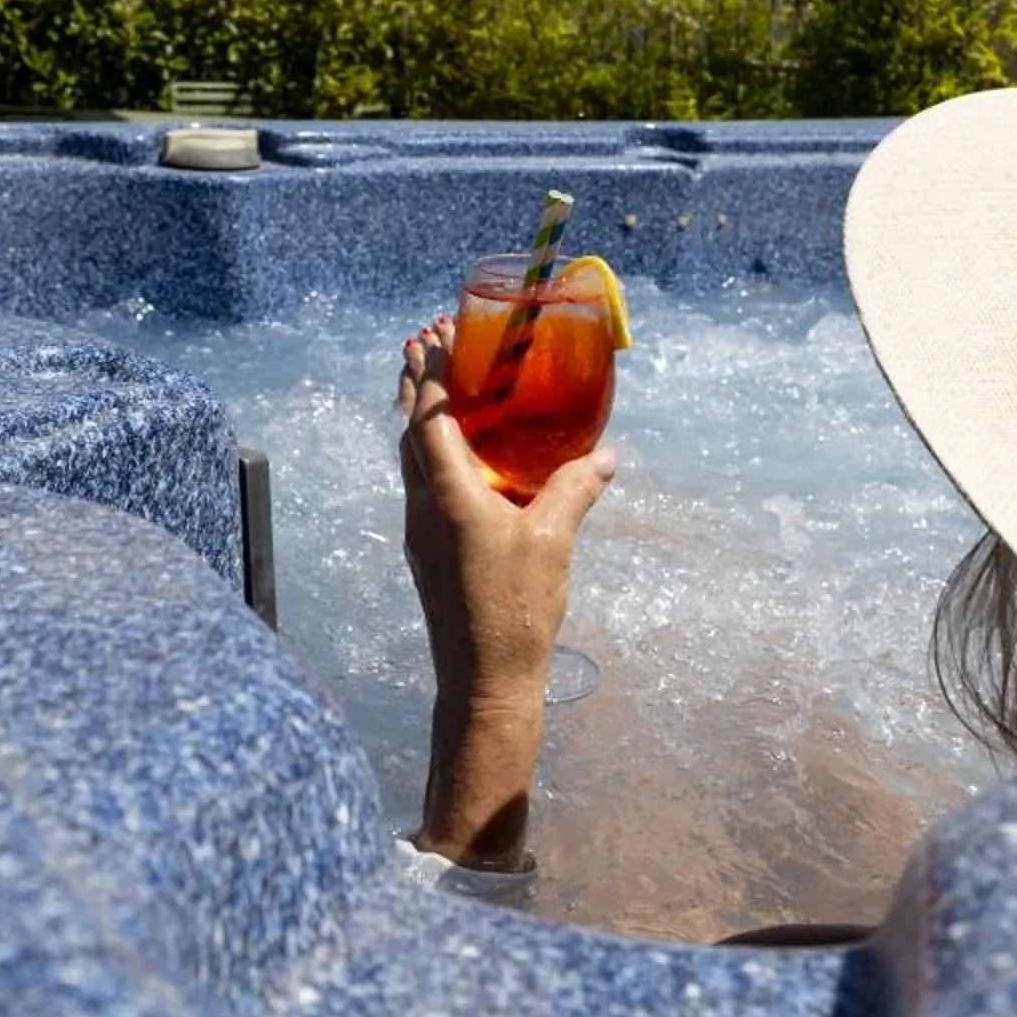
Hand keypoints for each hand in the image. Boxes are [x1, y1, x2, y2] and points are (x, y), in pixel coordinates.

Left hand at [396, 314, 614, 866]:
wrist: (483, 682)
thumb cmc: (516, 610)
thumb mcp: (554, 543)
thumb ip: (575, 490)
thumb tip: (606, 454)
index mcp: (447, 496)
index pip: (429, 418)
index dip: (431, 374)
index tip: (435, 335)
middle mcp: (423, 507)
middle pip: (410, 432)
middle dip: (417, 386)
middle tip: (428, 344)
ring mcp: (421, 531)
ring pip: (412, 460)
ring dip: (421, 418)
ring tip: (438, 387)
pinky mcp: (429, 552)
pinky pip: (424, 484)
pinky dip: (434, 452)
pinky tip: (461, 456)